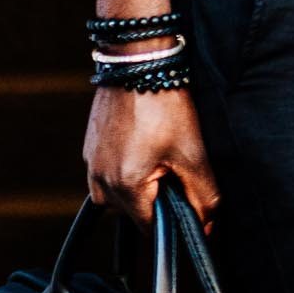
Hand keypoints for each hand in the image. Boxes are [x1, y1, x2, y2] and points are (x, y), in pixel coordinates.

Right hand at [84, 86, 219, 231]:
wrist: (138, 64)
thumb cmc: (165, 107)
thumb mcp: (193, 154)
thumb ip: (203, 198)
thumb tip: (205, 227)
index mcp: (124, 186)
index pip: (149, 228)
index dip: (172, 219)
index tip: (185, 196)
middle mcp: (99, 179)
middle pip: (131, 213)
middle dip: (154, 200)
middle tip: (173, 168)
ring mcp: (89, 162)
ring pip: (117, 195)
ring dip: (137, 186)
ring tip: (157, 156)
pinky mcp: (88, 148)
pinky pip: (106, 174)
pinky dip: (125, 169)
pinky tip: (142, 146)